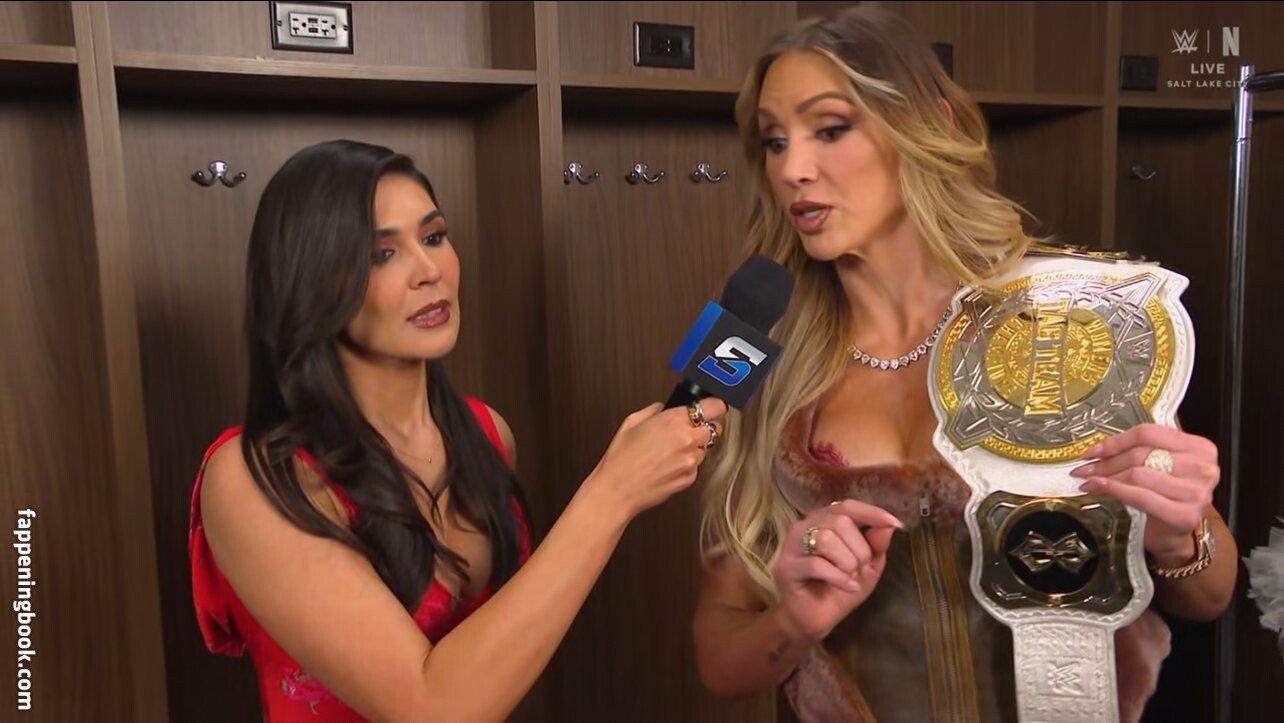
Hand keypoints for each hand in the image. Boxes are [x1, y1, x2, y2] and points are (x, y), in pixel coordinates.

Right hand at [589, 398, 727, 518]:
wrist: (618, 489)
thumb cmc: (621, 459)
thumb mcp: (632, 422)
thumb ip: (654, 410)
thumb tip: (664, 407)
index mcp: (673, 420)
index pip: (714, 406)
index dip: (714, 406)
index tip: (712, 407)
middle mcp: (687, 439)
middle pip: (715, 427)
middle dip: (703, 427)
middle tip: (687, 431)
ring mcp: (691, 460)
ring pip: (705, 448)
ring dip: (695, 448)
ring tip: (671, 452)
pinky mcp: (690, 478)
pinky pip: (696, 466)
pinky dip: (687, 465)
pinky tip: (668, 466)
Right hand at [772, 500, 903, 641]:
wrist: (814, 620)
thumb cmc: (839, 589)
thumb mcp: (867, 567)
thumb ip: (876, 545)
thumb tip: (888, 526)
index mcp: (824, 521)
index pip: (847, 506)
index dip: (871, 513)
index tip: (894, 523)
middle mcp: (804, 527)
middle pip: (839, 521)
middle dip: (860, 549)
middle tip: (862, 570)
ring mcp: (792, 546)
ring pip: (826, 539)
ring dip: (848, 562)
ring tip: (852, 578)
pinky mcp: (786, 568)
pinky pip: (817, 565)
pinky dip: (839, 577)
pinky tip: (849, 587)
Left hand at [1071, 423, 1218, 562]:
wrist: (1175, 533)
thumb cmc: (1166, 495)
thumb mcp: (1160, 465)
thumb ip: (1139, 451)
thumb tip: (1098, 449)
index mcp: (1199, 447)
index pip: (1149, 433)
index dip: (1116, 441)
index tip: (1093, 450)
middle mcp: (1202, 468)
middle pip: (1141, 454)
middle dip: (1107, 462)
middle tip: (1085, 468)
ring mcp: (1196, 492)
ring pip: (1138, 474)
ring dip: (1107, 477)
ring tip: (1089, 480)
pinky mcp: (1184, 514)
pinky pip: (1140, 496)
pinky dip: (1114, 490)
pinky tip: (1099, 488)